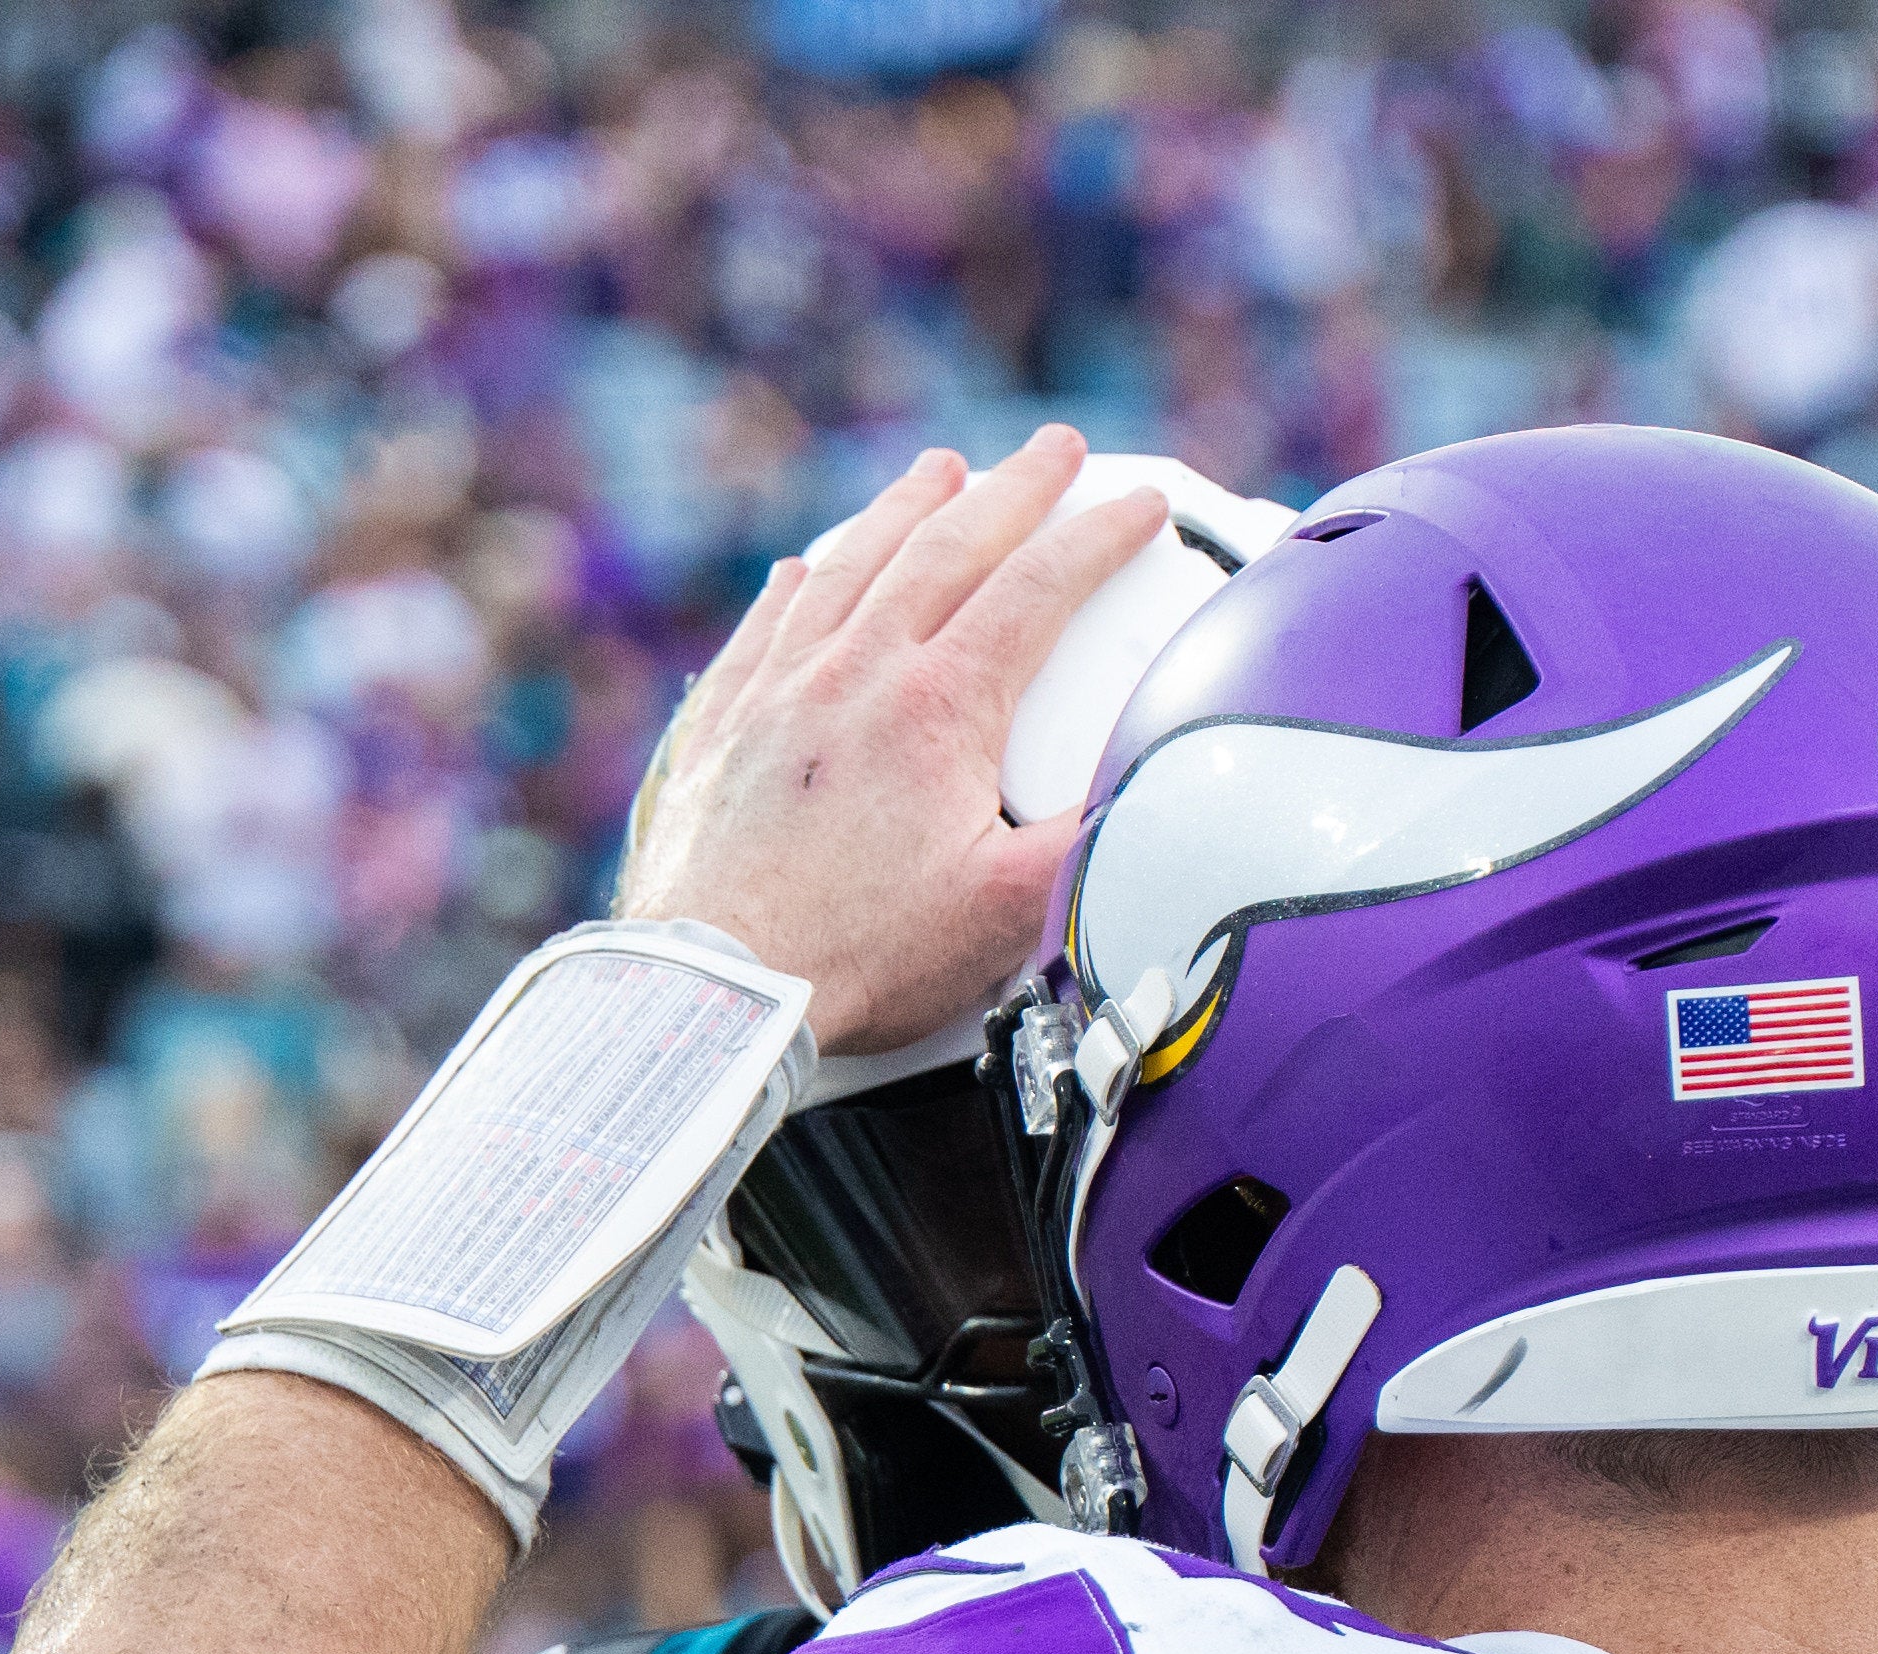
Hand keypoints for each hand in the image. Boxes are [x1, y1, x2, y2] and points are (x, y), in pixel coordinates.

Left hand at [617, 428, 1169, 1055]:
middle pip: (946, 548)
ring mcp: (780, 690)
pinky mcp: (723, 725)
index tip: (1137, 503)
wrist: (719, 980)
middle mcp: (856, 673)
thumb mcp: (1010, 913)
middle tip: (1054, 449)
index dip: (1098, 537)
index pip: (1037, 589)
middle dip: (1013, 489)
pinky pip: (764, 626)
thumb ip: (1095, 847)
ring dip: (904, 508)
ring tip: (939, 469)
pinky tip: (804, 565)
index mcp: (939, 707)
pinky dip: (797, 582)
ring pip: (851, 566)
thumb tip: (1159, 798)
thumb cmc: (861, 954)